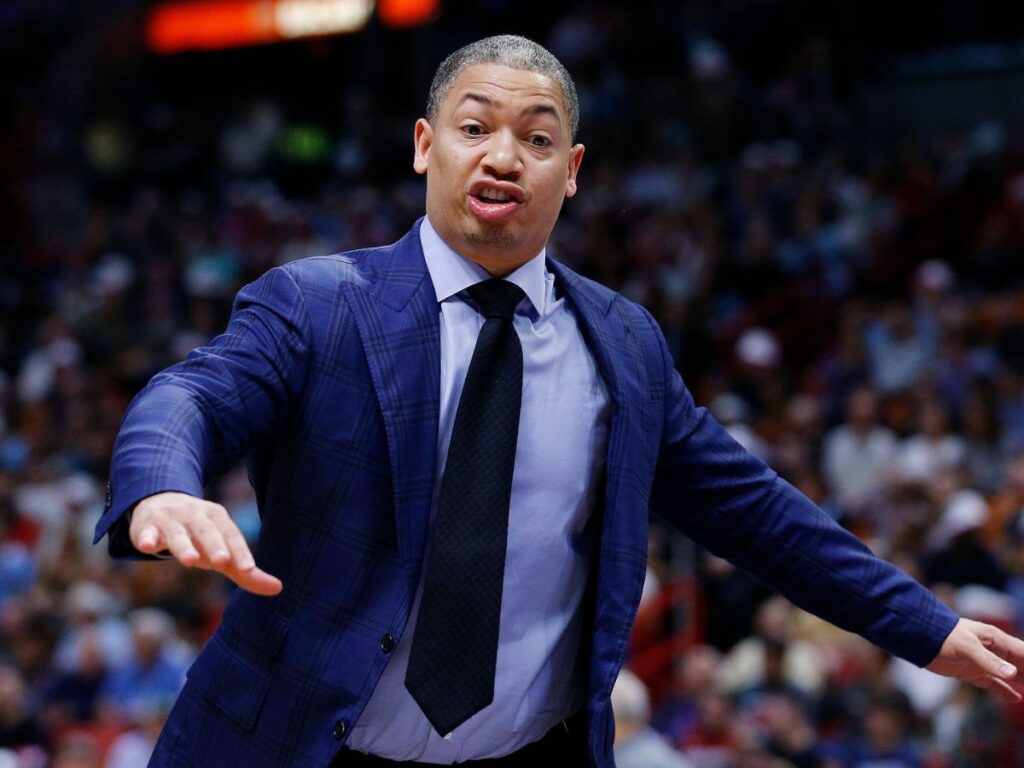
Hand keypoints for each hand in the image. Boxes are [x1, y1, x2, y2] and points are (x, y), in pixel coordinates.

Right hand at [130, 491, 282, 595]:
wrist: (160, 504)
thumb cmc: (199, 536)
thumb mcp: (222, 550)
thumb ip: (245, 571)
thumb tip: (278, 589)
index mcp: (218, 519)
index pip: (232, 535)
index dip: (240, 551)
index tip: (248, 568)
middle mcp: (196, 516)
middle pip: (207, 530)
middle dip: (215, 544)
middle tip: (222, 561)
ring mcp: (170, 520)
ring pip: (177, 533)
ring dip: (183, 545)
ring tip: (189, 560)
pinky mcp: (146, 526)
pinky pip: (145, 532)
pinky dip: (145, 537)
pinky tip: (144, 546)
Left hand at [926, 618, 1023, 701]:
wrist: (919, 638)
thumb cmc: (944, 636)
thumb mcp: (967, 648)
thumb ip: (989, 662)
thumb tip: (1013, 675)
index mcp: (996, 640)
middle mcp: (993, 651)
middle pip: (1021, 666)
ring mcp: (983, 662)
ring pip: (1010, 676)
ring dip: (1023, 684)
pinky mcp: (971, 672)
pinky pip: (993, 683)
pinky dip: (1005, 691)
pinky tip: (1016, 698)